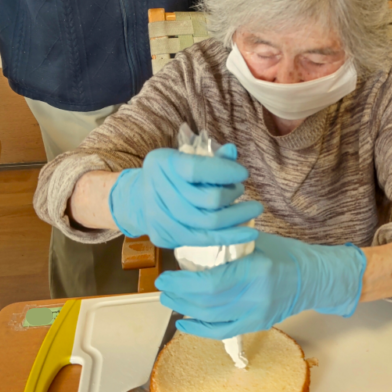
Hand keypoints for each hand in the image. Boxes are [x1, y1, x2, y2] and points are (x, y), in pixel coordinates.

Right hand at [108, 144, 262, 247]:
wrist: (139, 199)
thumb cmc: (172, 174)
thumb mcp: (188, 157)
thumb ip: (212, 157)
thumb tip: (233, 151)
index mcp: (162, 163)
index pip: (197, 170)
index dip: (225, 172)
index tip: (243, 173)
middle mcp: (157, 190)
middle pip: (207, 200)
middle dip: (232, 194)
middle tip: (241, 190)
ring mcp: (159, 217)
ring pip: (208, 223)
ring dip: (237, 217)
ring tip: (253, 209)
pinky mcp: (165, 237)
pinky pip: (203, 240)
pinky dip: (230, 236)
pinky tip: (249, 232)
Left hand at [158, 232, 366, 338]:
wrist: (313, 277)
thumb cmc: (285, 254)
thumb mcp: (256, 241)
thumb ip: (227, 246)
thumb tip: (192, 245)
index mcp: (255, 271)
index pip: (210, 283)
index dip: (183, 284)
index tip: (166, 277)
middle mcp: (255, 296)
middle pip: (207, 303)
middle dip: (179, 297)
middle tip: (164, 287)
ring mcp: (257, 314)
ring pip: (211, 319)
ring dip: (185, 310)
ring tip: (170, 300)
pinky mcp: (257, 324)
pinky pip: (223, 332)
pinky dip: (200, 330)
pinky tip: (185, 322)